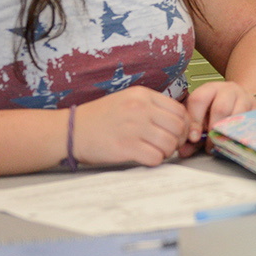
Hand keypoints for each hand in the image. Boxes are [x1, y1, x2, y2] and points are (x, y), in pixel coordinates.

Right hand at [71, 86, 192, 167]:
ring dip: (166, 151)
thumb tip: (178, 121)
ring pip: (169, 143)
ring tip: (155, 151)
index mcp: (142, 95)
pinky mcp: (126, 147)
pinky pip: (155, 157)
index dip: (183, 125)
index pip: (179, 110)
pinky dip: (155, 161)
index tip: (177, 133)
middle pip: (178, 126)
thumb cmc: (100, 118)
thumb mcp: (127, 100)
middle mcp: (140, 108)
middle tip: (168, 145)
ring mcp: (133, 127)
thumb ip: (151, 106)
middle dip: (178, 139)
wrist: (71, 130)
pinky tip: (145, 157)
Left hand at [182, 81, 255, 154]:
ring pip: (237, 116)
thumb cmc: (217, 110)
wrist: (241, 100)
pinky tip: (235, 141)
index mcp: (210, 89)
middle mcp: (228, 89)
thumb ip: (192, 135)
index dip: (195, 121)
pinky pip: (250, 123)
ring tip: (222, 144)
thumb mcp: (203, 117)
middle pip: (221, 108)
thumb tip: (183, 151)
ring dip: (228, 134)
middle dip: (214, 130)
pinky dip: (241, 135)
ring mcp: (245, 97)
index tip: (194, 138)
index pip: (199, 100)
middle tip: (210, 144)